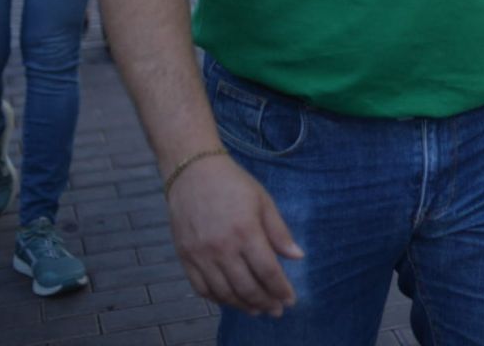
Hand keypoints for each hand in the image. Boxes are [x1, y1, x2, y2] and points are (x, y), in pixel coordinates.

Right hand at [167, 156, 304, 315]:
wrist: (193, 172)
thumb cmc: (233, 184)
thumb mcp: (263, 201)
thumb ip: (279, 232)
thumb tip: (298, 257)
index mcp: (246, 231)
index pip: (268, 271)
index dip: (281, 289)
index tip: (290, 300)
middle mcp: (222, 248)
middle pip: (247, 287)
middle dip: (266, 303)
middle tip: (277, 310)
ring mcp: (201, 255)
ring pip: (225, 293)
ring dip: (244, 305)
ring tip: (257, 309)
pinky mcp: (185, 257)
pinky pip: (202, 289)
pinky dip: (218, 299)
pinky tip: (231, 300)